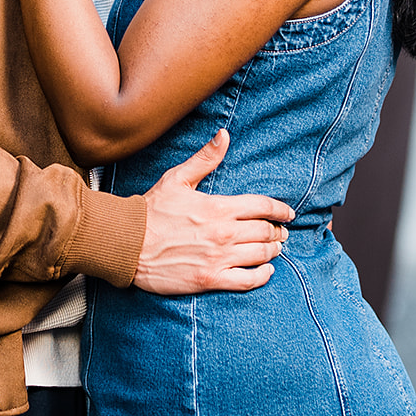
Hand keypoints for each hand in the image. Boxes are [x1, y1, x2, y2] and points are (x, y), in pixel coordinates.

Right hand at [133, 130, 293, 294]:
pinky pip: (249, 280)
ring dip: (273, 250)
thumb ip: (205, 158)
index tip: (288, 212)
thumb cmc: (151, 210)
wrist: (128, 242)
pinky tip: (265, 270)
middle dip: (277, 230)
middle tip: (280, 231)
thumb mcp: (177, 178)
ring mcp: (219, 258)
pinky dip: (263, 275)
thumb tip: (224, 135)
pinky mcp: (211, 279)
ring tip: (274, 247)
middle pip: (266, 232)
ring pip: (262, 255)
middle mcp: (223, 234)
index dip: (280, 209)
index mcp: (218, 207)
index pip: (262, 207)